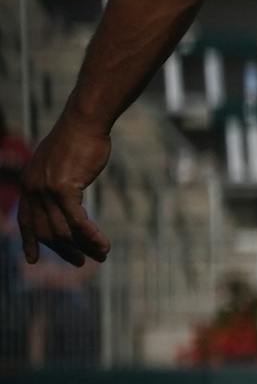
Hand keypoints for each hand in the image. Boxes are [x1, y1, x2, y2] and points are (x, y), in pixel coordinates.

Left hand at [18, 111, 112, 266]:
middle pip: (46, 231)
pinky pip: (77, 221)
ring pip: (62, 230)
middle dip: (64, 251)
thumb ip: (55, 181)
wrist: (84, 122)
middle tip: (81, 262)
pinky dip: (91, 236)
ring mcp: (46, 190)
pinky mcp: (64, 188)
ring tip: (101, 255)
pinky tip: (104, 245)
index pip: (25, 221)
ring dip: (83, 247)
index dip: (29, 242)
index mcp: (28, 185)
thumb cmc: (77, 139)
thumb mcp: (58, 163)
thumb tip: (62, 194)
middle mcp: (32, 190)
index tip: (32, 260)